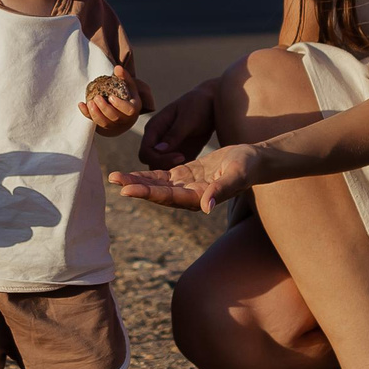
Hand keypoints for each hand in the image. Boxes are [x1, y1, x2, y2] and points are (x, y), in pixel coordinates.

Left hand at [79, 74, 141, 136]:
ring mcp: (113, 125)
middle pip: (114, 117)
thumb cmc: (127, 96)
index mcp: (133, 110)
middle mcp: (124, 120)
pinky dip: (86, 114)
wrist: (124, 112)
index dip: (119, 105)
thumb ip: (124, 77)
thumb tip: (117, 68)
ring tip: (89, 102)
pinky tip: (81, 105)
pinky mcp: (102, 127)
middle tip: (97, 97)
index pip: (128, 110)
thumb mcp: (129, 86)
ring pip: (103, 123)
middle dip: (104, 108)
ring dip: (95, 114)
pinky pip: (93, 122)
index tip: (111, 97)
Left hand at [110, 143, 257, 211]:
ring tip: (115, 176)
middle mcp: (189, 196)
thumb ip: (221, 191)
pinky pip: (163, 177)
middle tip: (113, 179)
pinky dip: (147, 175)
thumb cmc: (248, 167)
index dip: (147, 193)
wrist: (255, 161)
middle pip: (157, 193)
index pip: (168, 196)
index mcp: (199, 198)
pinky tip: (131, 174)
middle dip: (135, 186)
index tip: (127, 189)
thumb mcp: (236, 175)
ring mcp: (187, 186)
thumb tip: (206, 208)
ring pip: (157, 185)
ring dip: (137, 181)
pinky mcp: (186, 175)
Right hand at [137, 82, 216, 167]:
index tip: (180, 157)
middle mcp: (158, 140)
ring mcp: (169, 148)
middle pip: (151, 162)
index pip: (146, 151)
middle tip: (186, 165)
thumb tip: (158, 150)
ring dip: (173, 173)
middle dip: (165, 168)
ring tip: (191, 172)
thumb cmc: (198, 104)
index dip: (159, 158)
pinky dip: (183, 172)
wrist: (213, 102)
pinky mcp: (181, 154)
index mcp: (154, 128)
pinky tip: (196, 172)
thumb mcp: (187, 118)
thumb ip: (173, 134)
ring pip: (162, 168)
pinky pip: (177, 168)